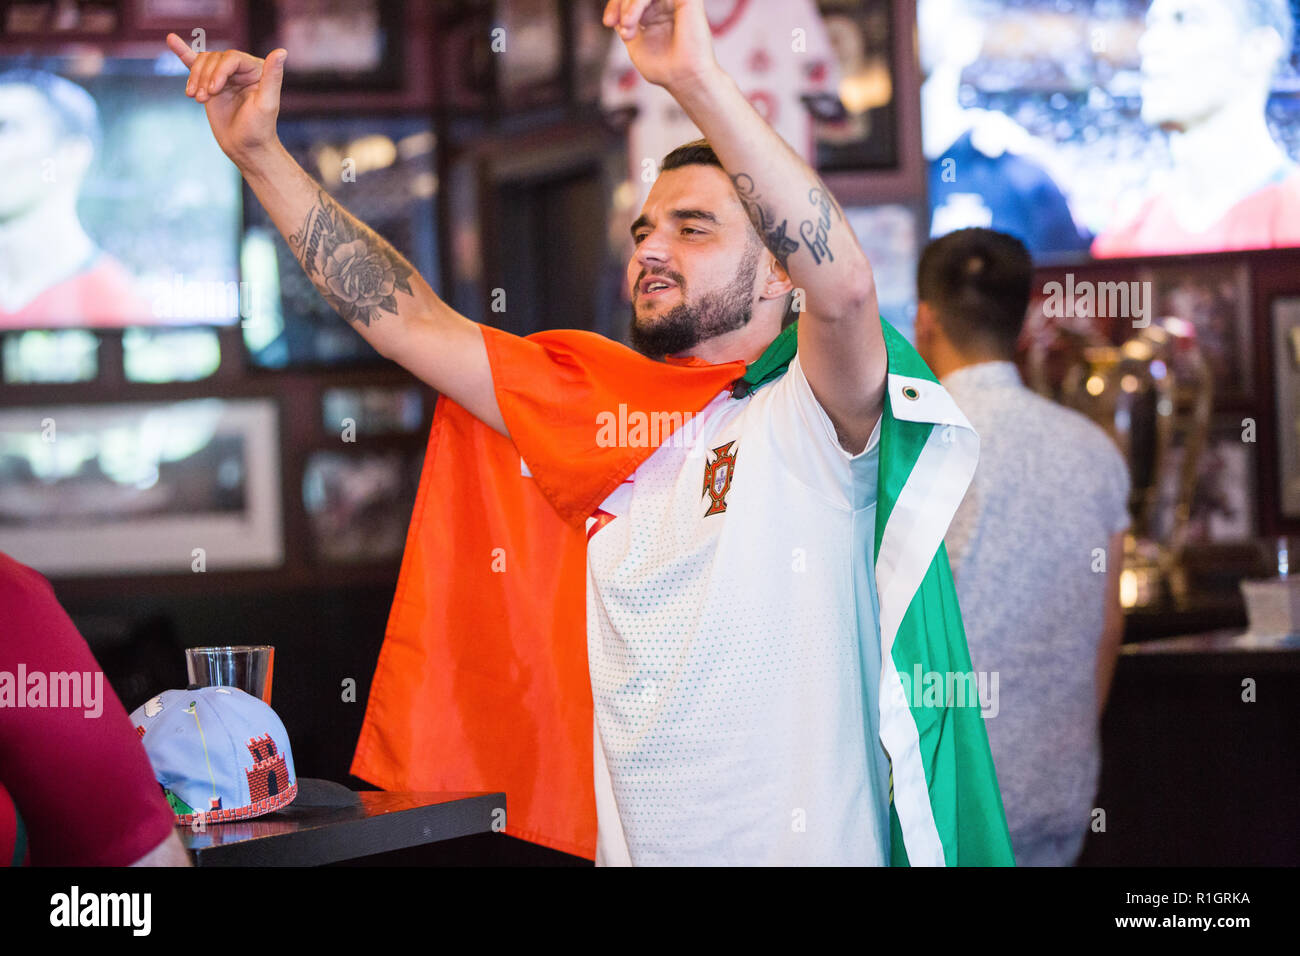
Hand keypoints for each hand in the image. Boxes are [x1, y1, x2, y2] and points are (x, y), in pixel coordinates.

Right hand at [165, 33, 285, 167]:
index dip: (219, 71)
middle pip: (214, 59)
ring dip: (195, 78)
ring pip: (203, 63)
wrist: (245, 148)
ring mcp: (225, 76)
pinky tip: (171, 39)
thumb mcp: (266, 103)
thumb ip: (273, 77)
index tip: (213, 90)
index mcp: (257, 69)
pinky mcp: (211, 84)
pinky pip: (195, 64)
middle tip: (203, 99)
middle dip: (205, 77)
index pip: (231, 58)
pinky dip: (183, 52)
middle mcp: (242, 69)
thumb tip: (282, 51)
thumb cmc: (258, 129)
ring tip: (196, 98)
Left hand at [602, 0, 718, 90]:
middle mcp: (667, 3)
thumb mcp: (636, 43)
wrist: (683, 79)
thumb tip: (616, 11)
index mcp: (658, 12)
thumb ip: (627, 23)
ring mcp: (675, 0)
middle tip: (614, 25)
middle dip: (619, 3)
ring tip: (626, 28)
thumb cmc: (663, 69)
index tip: (608, 23)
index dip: (616, 4)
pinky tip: (631, 21)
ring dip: (627, 5)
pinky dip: (637, 3)